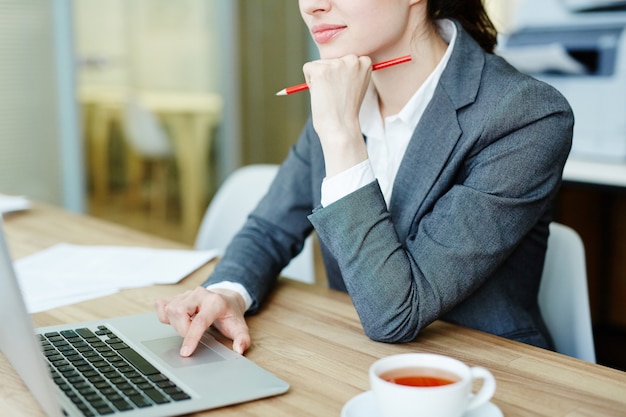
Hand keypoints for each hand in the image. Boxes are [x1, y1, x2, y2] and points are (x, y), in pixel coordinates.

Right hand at [155, 287, 250, 356]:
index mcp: (215, 302)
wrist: (225, 299)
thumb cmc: (230, 314)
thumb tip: (239, 349)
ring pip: (169, 309)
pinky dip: (164, 316)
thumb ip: (243, 339)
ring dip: (175, 324)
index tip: (186, 353)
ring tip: (187, 328)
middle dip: (182, 330)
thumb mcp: (240, 327)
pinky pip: (161, 305)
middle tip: (192, 336)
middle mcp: (200, 294)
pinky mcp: (177, 296)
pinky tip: (175, 321)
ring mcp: (187, 294)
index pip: (199, 321)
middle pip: (179, 312)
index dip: (191, 338)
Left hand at [303, 55, 370, 175]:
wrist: (340, 127)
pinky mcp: (321, 70)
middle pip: (331, 58)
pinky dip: (309, 82)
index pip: (345, 58)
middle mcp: (353, 59)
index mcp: (365, 62)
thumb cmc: (346, 110)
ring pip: (319, 64)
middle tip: (335, 93)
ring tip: (329, 95)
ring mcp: (337, 64)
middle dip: (329, 74)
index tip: (344, 89)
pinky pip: (308, 68)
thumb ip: (349, 70)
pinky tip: (320, 93)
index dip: (340, 74)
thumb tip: (332, 59)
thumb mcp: (355, 85)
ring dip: (319, 79)